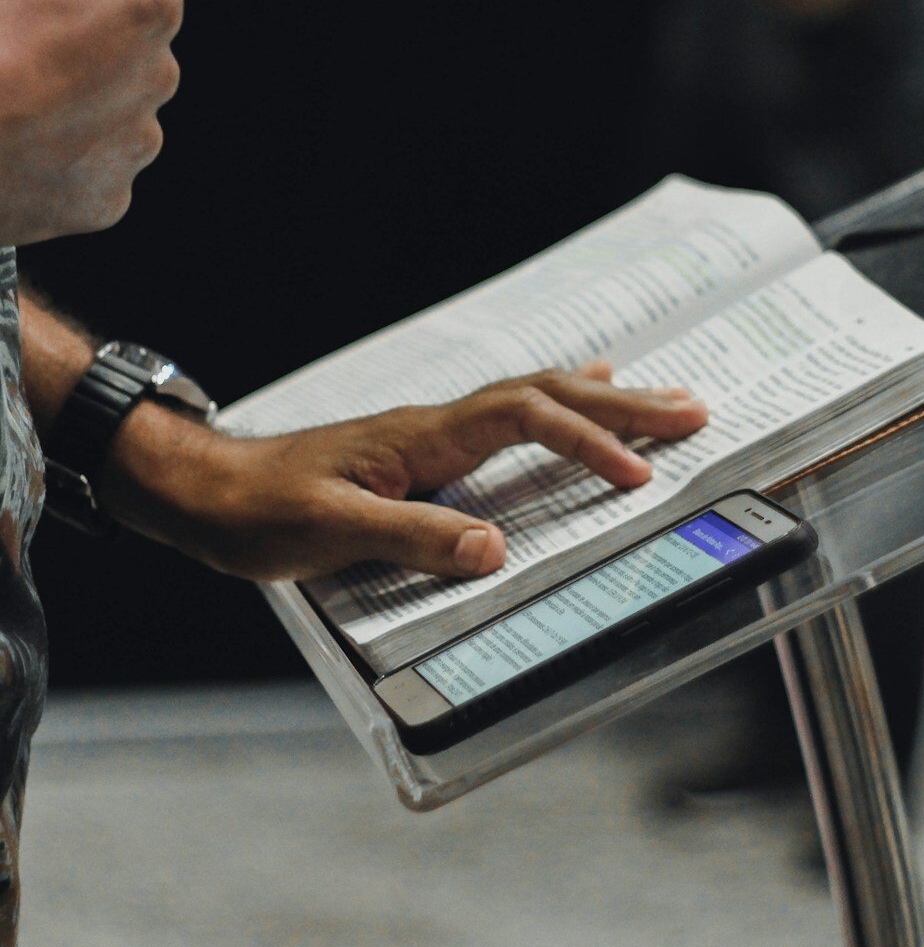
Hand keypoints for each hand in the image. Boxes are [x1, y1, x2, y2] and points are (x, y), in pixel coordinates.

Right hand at [0, 0, 193, 244]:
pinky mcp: (109, 198)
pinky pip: (101, 161)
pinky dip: (72, 147)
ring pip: (124, 97)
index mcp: (147, 5)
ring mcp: (136, 143)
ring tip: (24, 82)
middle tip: (36, 19)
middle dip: (102, 17)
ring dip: (90, 85)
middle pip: (144, 27)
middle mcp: (160, 76)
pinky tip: (25, 137)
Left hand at [101, 363, 707, 581]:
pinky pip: (507, 419)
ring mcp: (432, 435)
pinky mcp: (424, 453)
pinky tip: (571, 403)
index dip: (586, 440)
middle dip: (621, 404)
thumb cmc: (259, 509)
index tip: (638, 474)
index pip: (524, 418)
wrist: (207, 489)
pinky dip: (555, 409)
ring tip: (661, 397)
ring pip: (532, 400)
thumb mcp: (329, 530)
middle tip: (693, 409)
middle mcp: (436, 425)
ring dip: (599, 400)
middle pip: (544, 395)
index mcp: (422, 436)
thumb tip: (496, 550)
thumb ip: (411, 536)